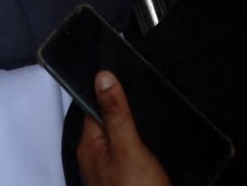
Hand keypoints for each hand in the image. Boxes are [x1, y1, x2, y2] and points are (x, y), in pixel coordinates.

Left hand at [76, 71, 171, 185]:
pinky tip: (157, 144)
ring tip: (153, 115)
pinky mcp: (130, 183)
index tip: (121, 72)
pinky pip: (133, 158)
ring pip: (123, 142)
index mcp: (89, 147)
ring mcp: (113, 175)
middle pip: (108, 125)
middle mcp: (97, 160)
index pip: (92, 107)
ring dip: (136, 130)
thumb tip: (102, 77)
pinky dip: (143, 149)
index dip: (107, 91)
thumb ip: (116, 114)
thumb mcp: (128, 148)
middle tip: (143, 92)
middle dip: (124, 111)